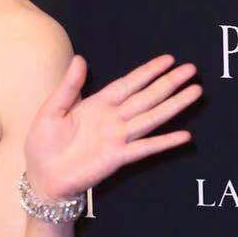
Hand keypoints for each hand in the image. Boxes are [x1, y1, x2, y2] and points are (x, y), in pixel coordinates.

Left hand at [22, 53, 201, 200]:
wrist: (42, 177)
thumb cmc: (43, 145)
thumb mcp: (51, 110)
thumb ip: (69, 86)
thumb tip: (80, 59)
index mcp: (97, 105)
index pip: (128, 83)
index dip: (148, 72)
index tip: (168, 60)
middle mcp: (113, 119)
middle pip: (147, 97)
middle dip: (169, 83)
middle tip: (191, 70)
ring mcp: (118, 138)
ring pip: (152, 117)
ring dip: (174, 105)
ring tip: (195, 92)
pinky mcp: (118, 158)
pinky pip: (145, 148)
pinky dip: (165, 142)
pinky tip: (184, 136)